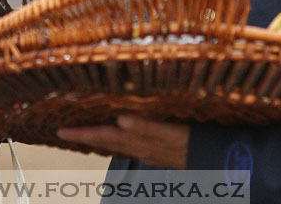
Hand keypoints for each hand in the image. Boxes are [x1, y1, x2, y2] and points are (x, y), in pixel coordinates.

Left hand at [57, 115, 189, 168]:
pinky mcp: (161, 149)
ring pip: (119, 143)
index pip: (105, 136)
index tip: (60, 131)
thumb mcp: (173, 133)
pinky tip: (122, 132)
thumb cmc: (197, 144)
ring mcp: (151, 150)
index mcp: (140, 142)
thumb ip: (148, 128)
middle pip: (108, 141)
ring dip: (101, 137)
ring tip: (85, 131)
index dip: (83, 133)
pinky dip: (121, 137)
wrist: (219, 162)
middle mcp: (142, 148)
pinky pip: (132, 144)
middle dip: (86, 135)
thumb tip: (120, 118)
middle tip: (64, 130)